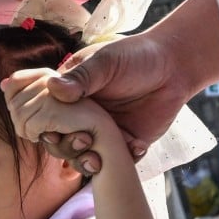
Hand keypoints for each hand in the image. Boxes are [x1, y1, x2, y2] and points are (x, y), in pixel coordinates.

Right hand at [42, 34, 189, 170]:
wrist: (174, 67)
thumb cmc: (136, 56)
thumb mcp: (106, 62)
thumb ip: (81, 77)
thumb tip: (52, 88)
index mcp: (68, 97)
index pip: (43, 117)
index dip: (43, 128)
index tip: (52, 132)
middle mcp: (80, 117)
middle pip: (58, 143)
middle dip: (67, 148)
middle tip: (85, 140)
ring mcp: (101, 133)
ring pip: (82, 158)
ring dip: (87, 162)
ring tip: (100, 158)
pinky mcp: (124, 144)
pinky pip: (116, 163)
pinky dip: (123, 160)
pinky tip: (137, 145)